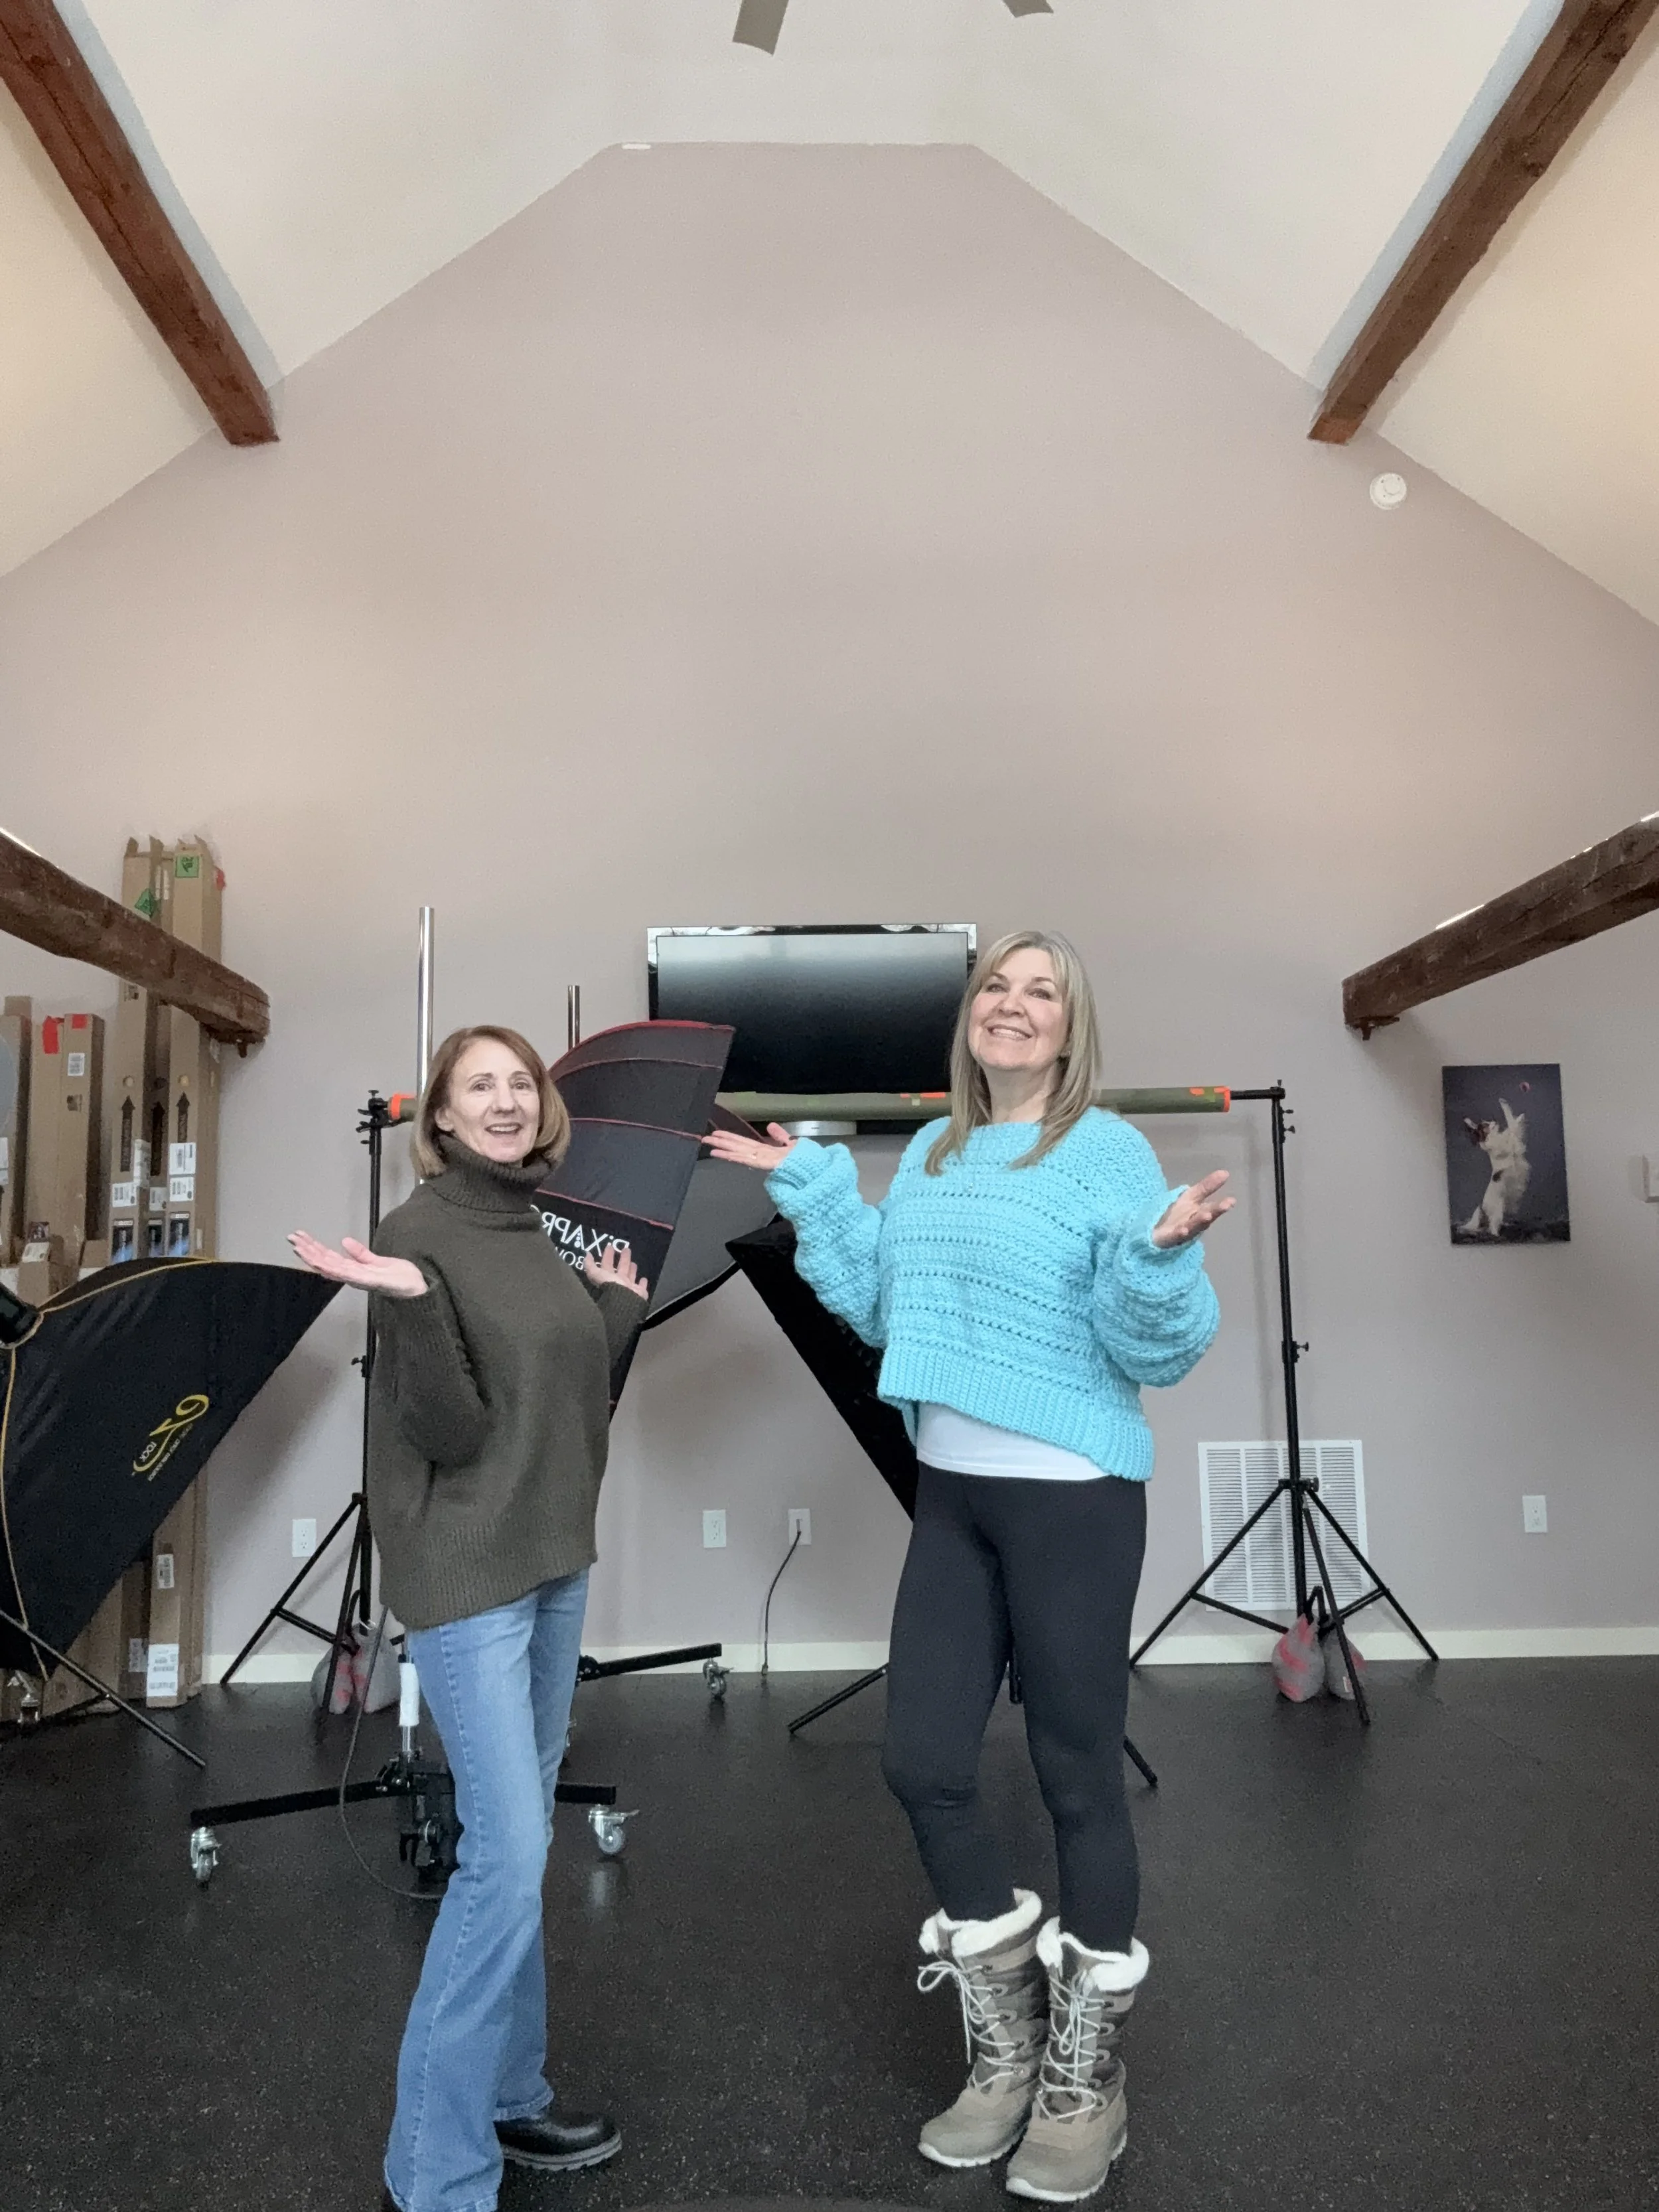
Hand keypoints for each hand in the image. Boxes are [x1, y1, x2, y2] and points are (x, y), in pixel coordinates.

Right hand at [289, 1231, 428, 1298]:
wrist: (418, 1290)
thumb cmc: (401, 1279)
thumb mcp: (378, 1261)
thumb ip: (361, 1254)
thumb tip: (345, 1241)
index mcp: (354, 1269)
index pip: (328, 1257)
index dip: (313, 1247)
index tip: (300, 1236)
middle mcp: (352, 1275)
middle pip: (324, 1261)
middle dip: (307, 1250)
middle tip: (291, 1238)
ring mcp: (359, 1279)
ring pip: (330, 1267)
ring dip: (313, 1257)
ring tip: (299, 1247)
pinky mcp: (369, 1281)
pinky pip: (347, 1273)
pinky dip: (333, 1268)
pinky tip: (321, 1262)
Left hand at [584, 1242, 649, 1300]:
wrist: (624, 1301)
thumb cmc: (610, 1286)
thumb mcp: (596, 1274)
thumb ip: (590, 1265)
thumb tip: (586, 1255)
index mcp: (607, 1279)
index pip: (606, 1265)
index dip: (607, 1256)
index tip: (610, 1246)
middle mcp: (617, 1283)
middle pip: (620, 1269)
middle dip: (622, 1259)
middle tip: (625, 1249)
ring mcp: (628, 1288)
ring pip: (630, 1276)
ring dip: (631, 1269)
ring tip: (633, 1262)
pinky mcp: (639, 1293)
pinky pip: (641, 1286)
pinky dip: (642, 1283)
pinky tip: (644, 1278)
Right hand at [701, 1121, 797, 1171]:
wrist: (813, 1169)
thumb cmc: (804, 1160)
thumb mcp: (791, 1144)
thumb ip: (780, 1136)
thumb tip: (770, 1126)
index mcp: (766, 1151)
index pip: (745, 1143)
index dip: (731, 1138)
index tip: (717, 1134)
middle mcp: (761, 1156)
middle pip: (738, 1147)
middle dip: (722, 1143)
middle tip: (705, 1138)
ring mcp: (763, 1161)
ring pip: (740, 1153)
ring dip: (724, 1149)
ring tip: (709, 1145)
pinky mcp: (766, 1165)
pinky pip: (748, 1160)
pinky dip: (735, 1157)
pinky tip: (724, 1155)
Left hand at [1151, 1171, 1234, 1248]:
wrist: (1157, 1234)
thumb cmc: (1178, 1215)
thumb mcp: (1191, 1196)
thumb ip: (1207, 1186)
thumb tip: (1226, 1172)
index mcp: (1199, 1212)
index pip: (1211, 1207)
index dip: (1221, 1205)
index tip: (1232, 1200)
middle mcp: (1193, 1223)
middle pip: (1205, 1217)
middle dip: (1215, 1211)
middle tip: (1225, 1206)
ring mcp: (1182, 1232)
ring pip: (1193, 1226)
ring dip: (1200, 1221)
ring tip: (1207, 1215)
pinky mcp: (1168, 1238)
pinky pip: (1175, 1236)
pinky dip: (1180, 1233)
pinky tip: (1183, 1230)